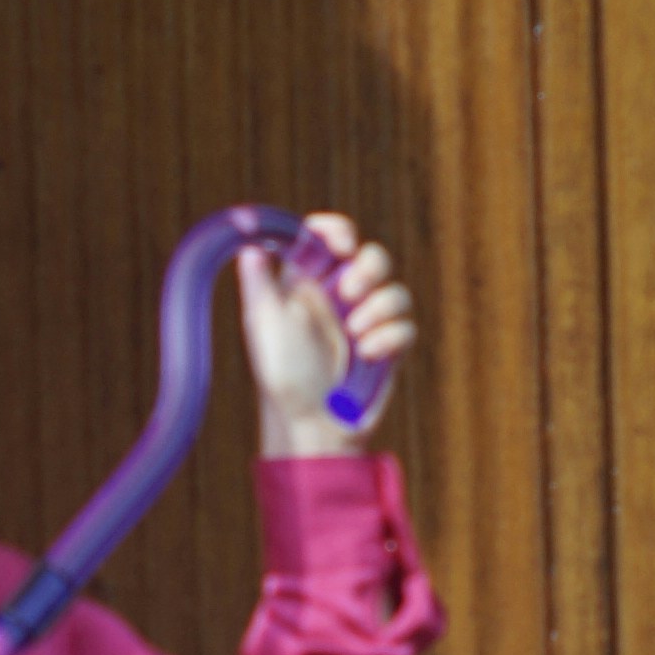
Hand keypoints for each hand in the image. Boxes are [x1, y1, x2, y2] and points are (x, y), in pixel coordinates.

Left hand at [243, 213, 411, 456]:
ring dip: (378, 308)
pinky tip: (366, 354)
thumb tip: (249, 244)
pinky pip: (406, 326)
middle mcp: (341, 297)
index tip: (341, 245)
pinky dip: (388, 337)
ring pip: (395, 291)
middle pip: (372, 256)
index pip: (329, 237)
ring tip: (355, 334)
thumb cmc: (282, 375)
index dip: (338, 231)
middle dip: (367, 269)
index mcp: (309, 282)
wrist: (311, 422)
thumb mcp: (264, 324)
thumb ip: (259, 282)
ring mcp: (368, 321)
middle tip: (349, 293)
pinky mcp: (389, 347)